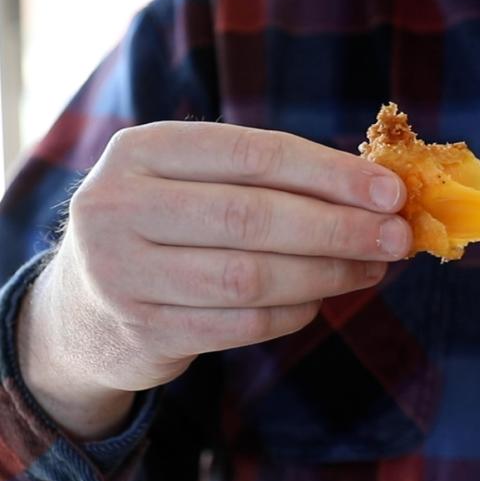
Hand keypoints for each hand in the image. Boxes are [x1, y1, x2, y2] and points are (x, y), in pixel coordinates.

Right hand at [18, 123, 410, 438]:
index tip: (391, 192)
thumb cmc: (170, 228)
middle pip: (253, 216)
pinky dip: (294, 311)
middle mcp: (118, 205)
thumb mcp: (197, 184)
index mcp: (141, 149)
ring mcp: (121, 273)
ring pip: (251, 275)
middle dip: (339, 227)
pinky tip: (321, 298)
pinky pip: (242, 322)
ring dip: (327, 272)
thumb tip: (379, 193)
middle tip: (396, 236)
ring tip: (372, 267)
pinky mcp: (141, 330)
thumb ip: (271, 179)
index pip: (253, 153)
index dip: (330, 173)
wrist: (82, 310)